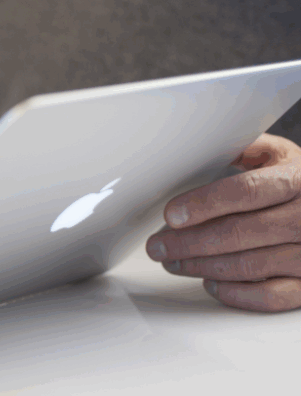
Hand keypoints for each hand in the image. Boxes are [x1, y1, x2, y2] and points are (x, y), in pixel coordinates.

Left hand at [146, 133, 300, 311]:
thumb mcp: (279, 155)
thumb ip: (241, 147)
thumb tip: (195, 147)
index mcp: (295, 180)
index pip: (245, 192)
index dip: (204, 204)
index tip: (171, 215)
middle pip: (239, 233)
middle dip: (189, 242)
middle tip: (157, 246)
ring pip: (249, 266)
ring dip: (201, 266)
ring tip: (173, 262)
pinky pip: (272, 296)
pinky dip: (235, 293)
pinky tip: (210, 283)